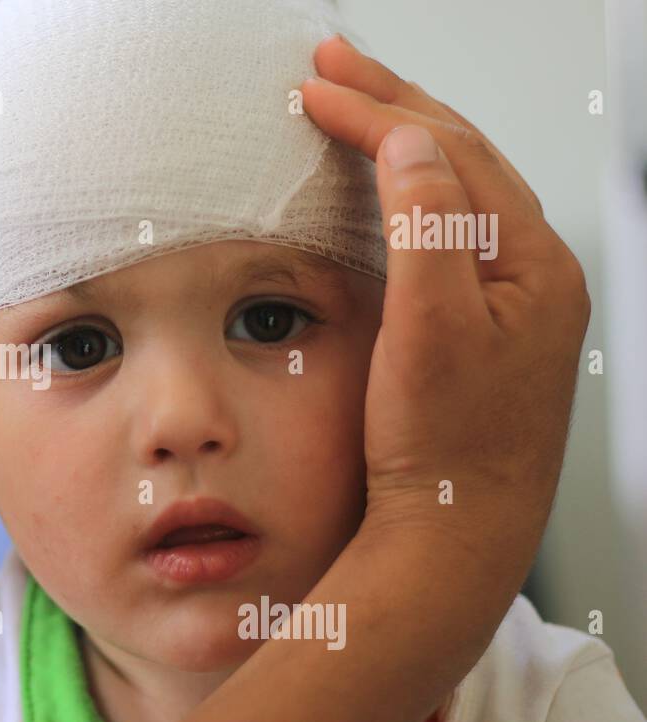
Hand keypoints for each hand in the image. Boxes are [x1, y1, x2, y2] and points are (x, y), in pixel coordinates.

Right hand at [303, 35, 590, 583]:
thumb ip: (427, 224)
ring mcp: (511, 296)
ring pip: (456, 188)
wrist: (455, 532)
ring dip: (402, 138)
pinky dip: (408, 189)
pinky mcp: (483, 323)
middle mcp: (532, 269)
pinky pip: (449, 228)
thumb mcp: (431, 326)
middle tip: (333, 61)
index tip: (315, 86)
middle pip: (460, 156)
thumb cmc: (447, 446)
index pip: (447, 154)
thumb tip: (409, 141)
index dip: (376, 112)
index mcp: (532, 260)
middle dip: (392, 102)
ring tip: (355, 101)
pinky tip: (385, 183)